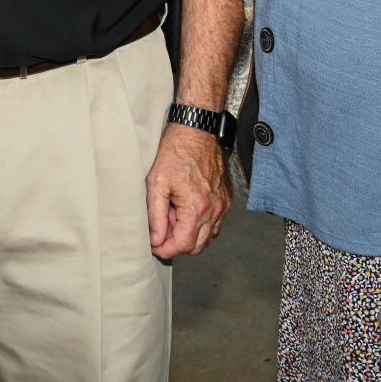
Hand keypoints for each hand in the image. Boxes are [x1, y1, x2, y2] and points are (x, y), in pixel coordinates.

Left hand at [145, 123, 230, 258]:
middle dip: (177, 242)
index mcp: (197, 207)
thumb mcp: (156, 183)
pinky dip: (201, 223)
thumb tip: (156, 240)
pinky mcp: (226, 200)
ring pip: (208, 236)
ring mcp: (223, 205)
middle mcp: (214, 209)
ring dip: (190, 233)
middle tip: (162, 226)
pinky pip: (215, 223)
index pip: (183, 245)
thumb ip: (156, 216)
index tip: (154, 246)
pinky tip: (186, 206)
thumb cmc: (176, 153)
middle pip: (197, 246)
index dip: (166, 250)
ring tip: (174, 213)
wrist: (196, 132)